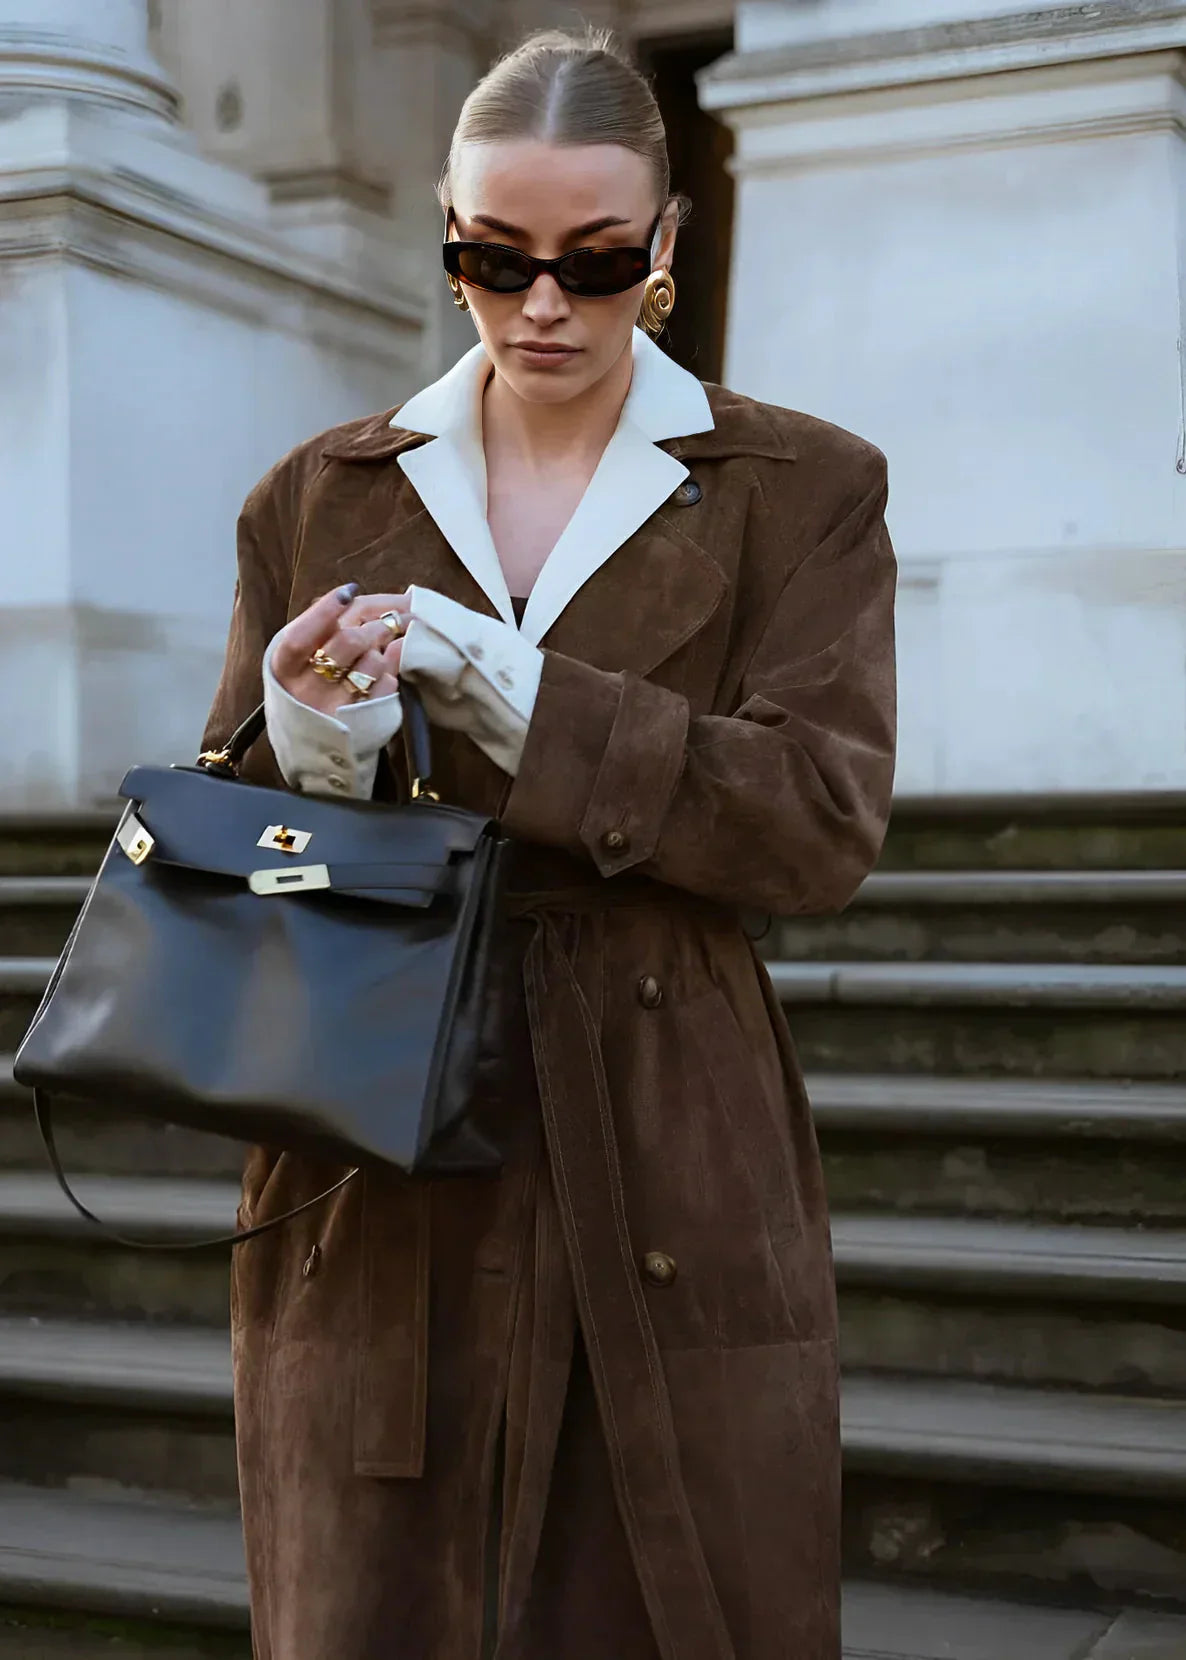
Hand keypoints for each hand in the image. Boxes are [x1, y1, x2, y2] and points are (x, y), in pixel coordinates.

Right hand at [271, 584, 403, 713]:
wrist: (312, 745)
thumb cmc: (305, 688)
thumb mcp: (297, 661)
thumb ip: (314, 629)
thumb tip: (349, 595)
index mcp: (284, 671)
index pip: (300, 637)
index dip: (324, 611)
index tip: (348, 592)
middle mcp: (306, 693)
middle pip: (346, 642)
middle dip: (371, 626)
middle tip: (383, 622)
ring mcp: (335, 710)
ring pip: (373, 662)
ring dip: (382, 650)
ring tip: (379, 651)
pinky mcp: (363, 723)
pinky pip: (388, 684)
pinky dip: (391, 671)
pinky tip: (384, 671)